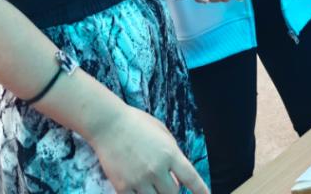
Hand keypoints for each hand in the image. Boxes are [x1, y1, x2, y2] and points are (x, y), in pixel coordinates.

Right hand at [90, 104, 209, 193]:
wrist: (108, 124)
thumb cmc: (137, 123)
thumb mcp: (162, 132)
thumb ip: (172, 152)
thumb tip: (177, 172)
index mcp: (170, 153)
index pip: (191, 178)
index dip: (201, 190)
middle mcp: (156, 168)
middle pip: (173, 193)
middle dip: (173, 192)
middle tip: (169, 185)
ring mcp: (139, 179)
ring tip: (154, 187)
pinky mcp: (122, 186)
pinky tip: (140, 191)